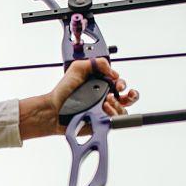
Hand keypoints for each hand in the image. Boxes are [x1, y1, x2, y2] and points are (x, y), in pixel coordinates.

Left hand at [19, 58, 139, 139]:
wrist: (55, 108)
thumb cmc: (64, 91)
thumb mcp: (78, 68)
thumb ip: (97, 63)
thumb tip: (113, 72)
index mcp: (101, 85)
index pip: (120, 84)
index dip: (122, 83)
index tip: (116, 81)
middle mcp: (105, 98)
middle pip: (128, 98)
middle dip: (131, 94)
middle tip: (121, 90)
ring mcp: (104, 111)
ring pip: (124, 109)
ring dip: (119, 103)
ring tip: (107, 100)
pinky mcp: (102, 122)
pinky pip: (116, 120)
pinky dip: (114, 113)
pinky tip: (104, 107)